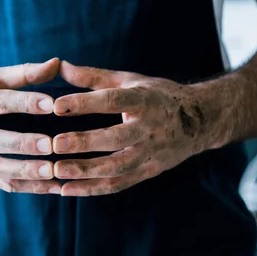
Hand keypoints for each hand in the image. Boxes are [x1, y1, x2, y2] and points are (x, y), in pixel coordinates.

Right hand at [0, 58, 62, 193]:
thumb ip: (23, 73)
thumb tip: (56, 63)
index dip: (23, 102)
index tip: (51, 104)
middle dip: (21, 143)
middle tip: (50, 144)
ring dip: (24, 171)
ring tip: (52, 171)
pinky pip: (2, 183)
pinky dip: (29, 187)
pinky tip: (54, 186)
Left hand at [52, 61, 209, 195]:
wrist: (202, 120)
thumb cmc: (158, 95)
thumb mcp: (131, 80)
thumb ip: (94, 76)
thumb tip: (58, 65)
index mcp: (145, 100)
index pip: (113, 101)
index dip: (85, 104)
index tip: (57, 106)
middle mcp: (150, 128)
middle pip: (115, 138)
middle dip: (84, 142)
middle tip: (54, 144)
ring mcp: (151, 153)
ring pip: (116, 167)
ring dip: (85, 172)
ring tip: (57, 171)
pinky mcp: (150, 171)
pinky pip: (119, 184)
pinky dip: (93, 189)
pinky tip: (68, 190)